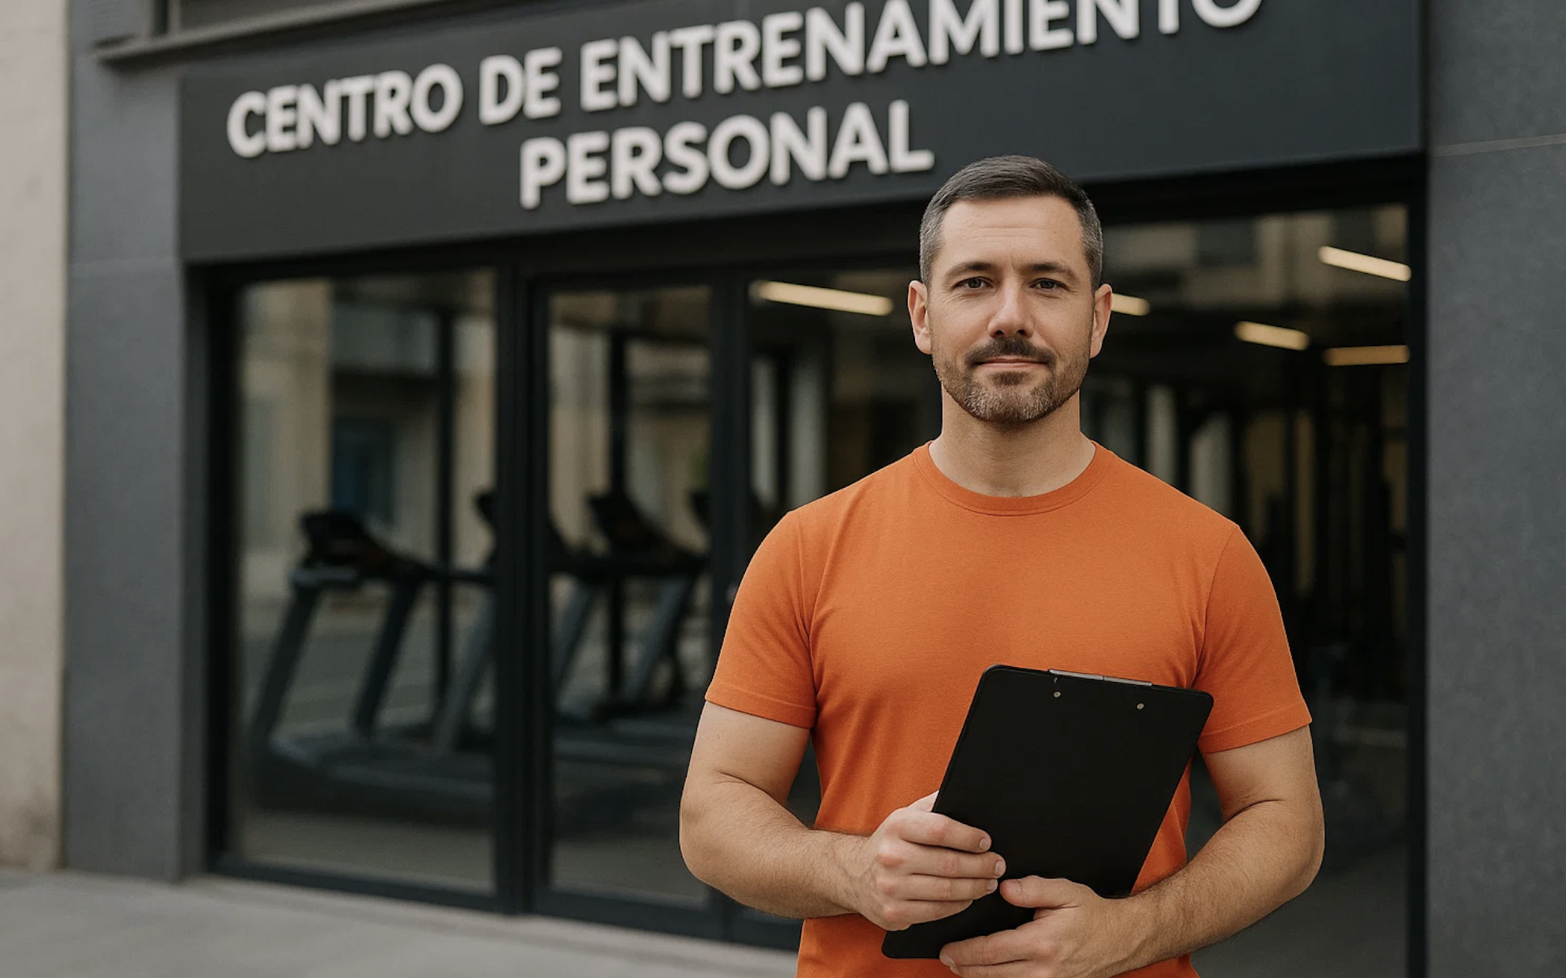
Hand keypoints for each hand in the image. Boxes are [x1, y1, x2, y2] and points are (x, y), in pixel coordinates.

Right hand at [842, 791, 1006, 930]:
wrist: (851, 874)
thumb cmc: (890, 843)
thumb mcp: (905, 816)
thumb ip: (933, 805)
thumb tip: (966, 792)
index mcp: (897, 826)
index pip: (940, 830)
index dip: (969, 837)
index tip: (986, 841)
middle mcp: (891, 856)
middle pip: (949, 864)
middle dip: (981, 866)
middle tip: (997, 865)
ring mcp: (890, 888)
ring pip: (946, 891)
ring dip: (975, 887)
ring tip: (989, 882)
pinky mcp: (893, 913)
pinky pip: (937, 912)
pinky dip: (959, 905)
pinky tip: (968, 898)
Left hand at [939, 877, 1143, 977]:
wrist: (1122, 939)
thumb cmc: (1092, 914)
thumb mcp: (1066, 891)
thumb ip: (1033, 889)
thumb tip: (1004, 888)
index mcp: (1042, 943)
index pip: (993, 951)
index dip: (966, 952)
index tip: (948, 950)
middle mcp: (1043, 969)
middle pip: (992, 974)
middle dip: (965, 967)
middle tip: (946, 959)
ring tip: (960, 967)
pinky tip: (988, 974)